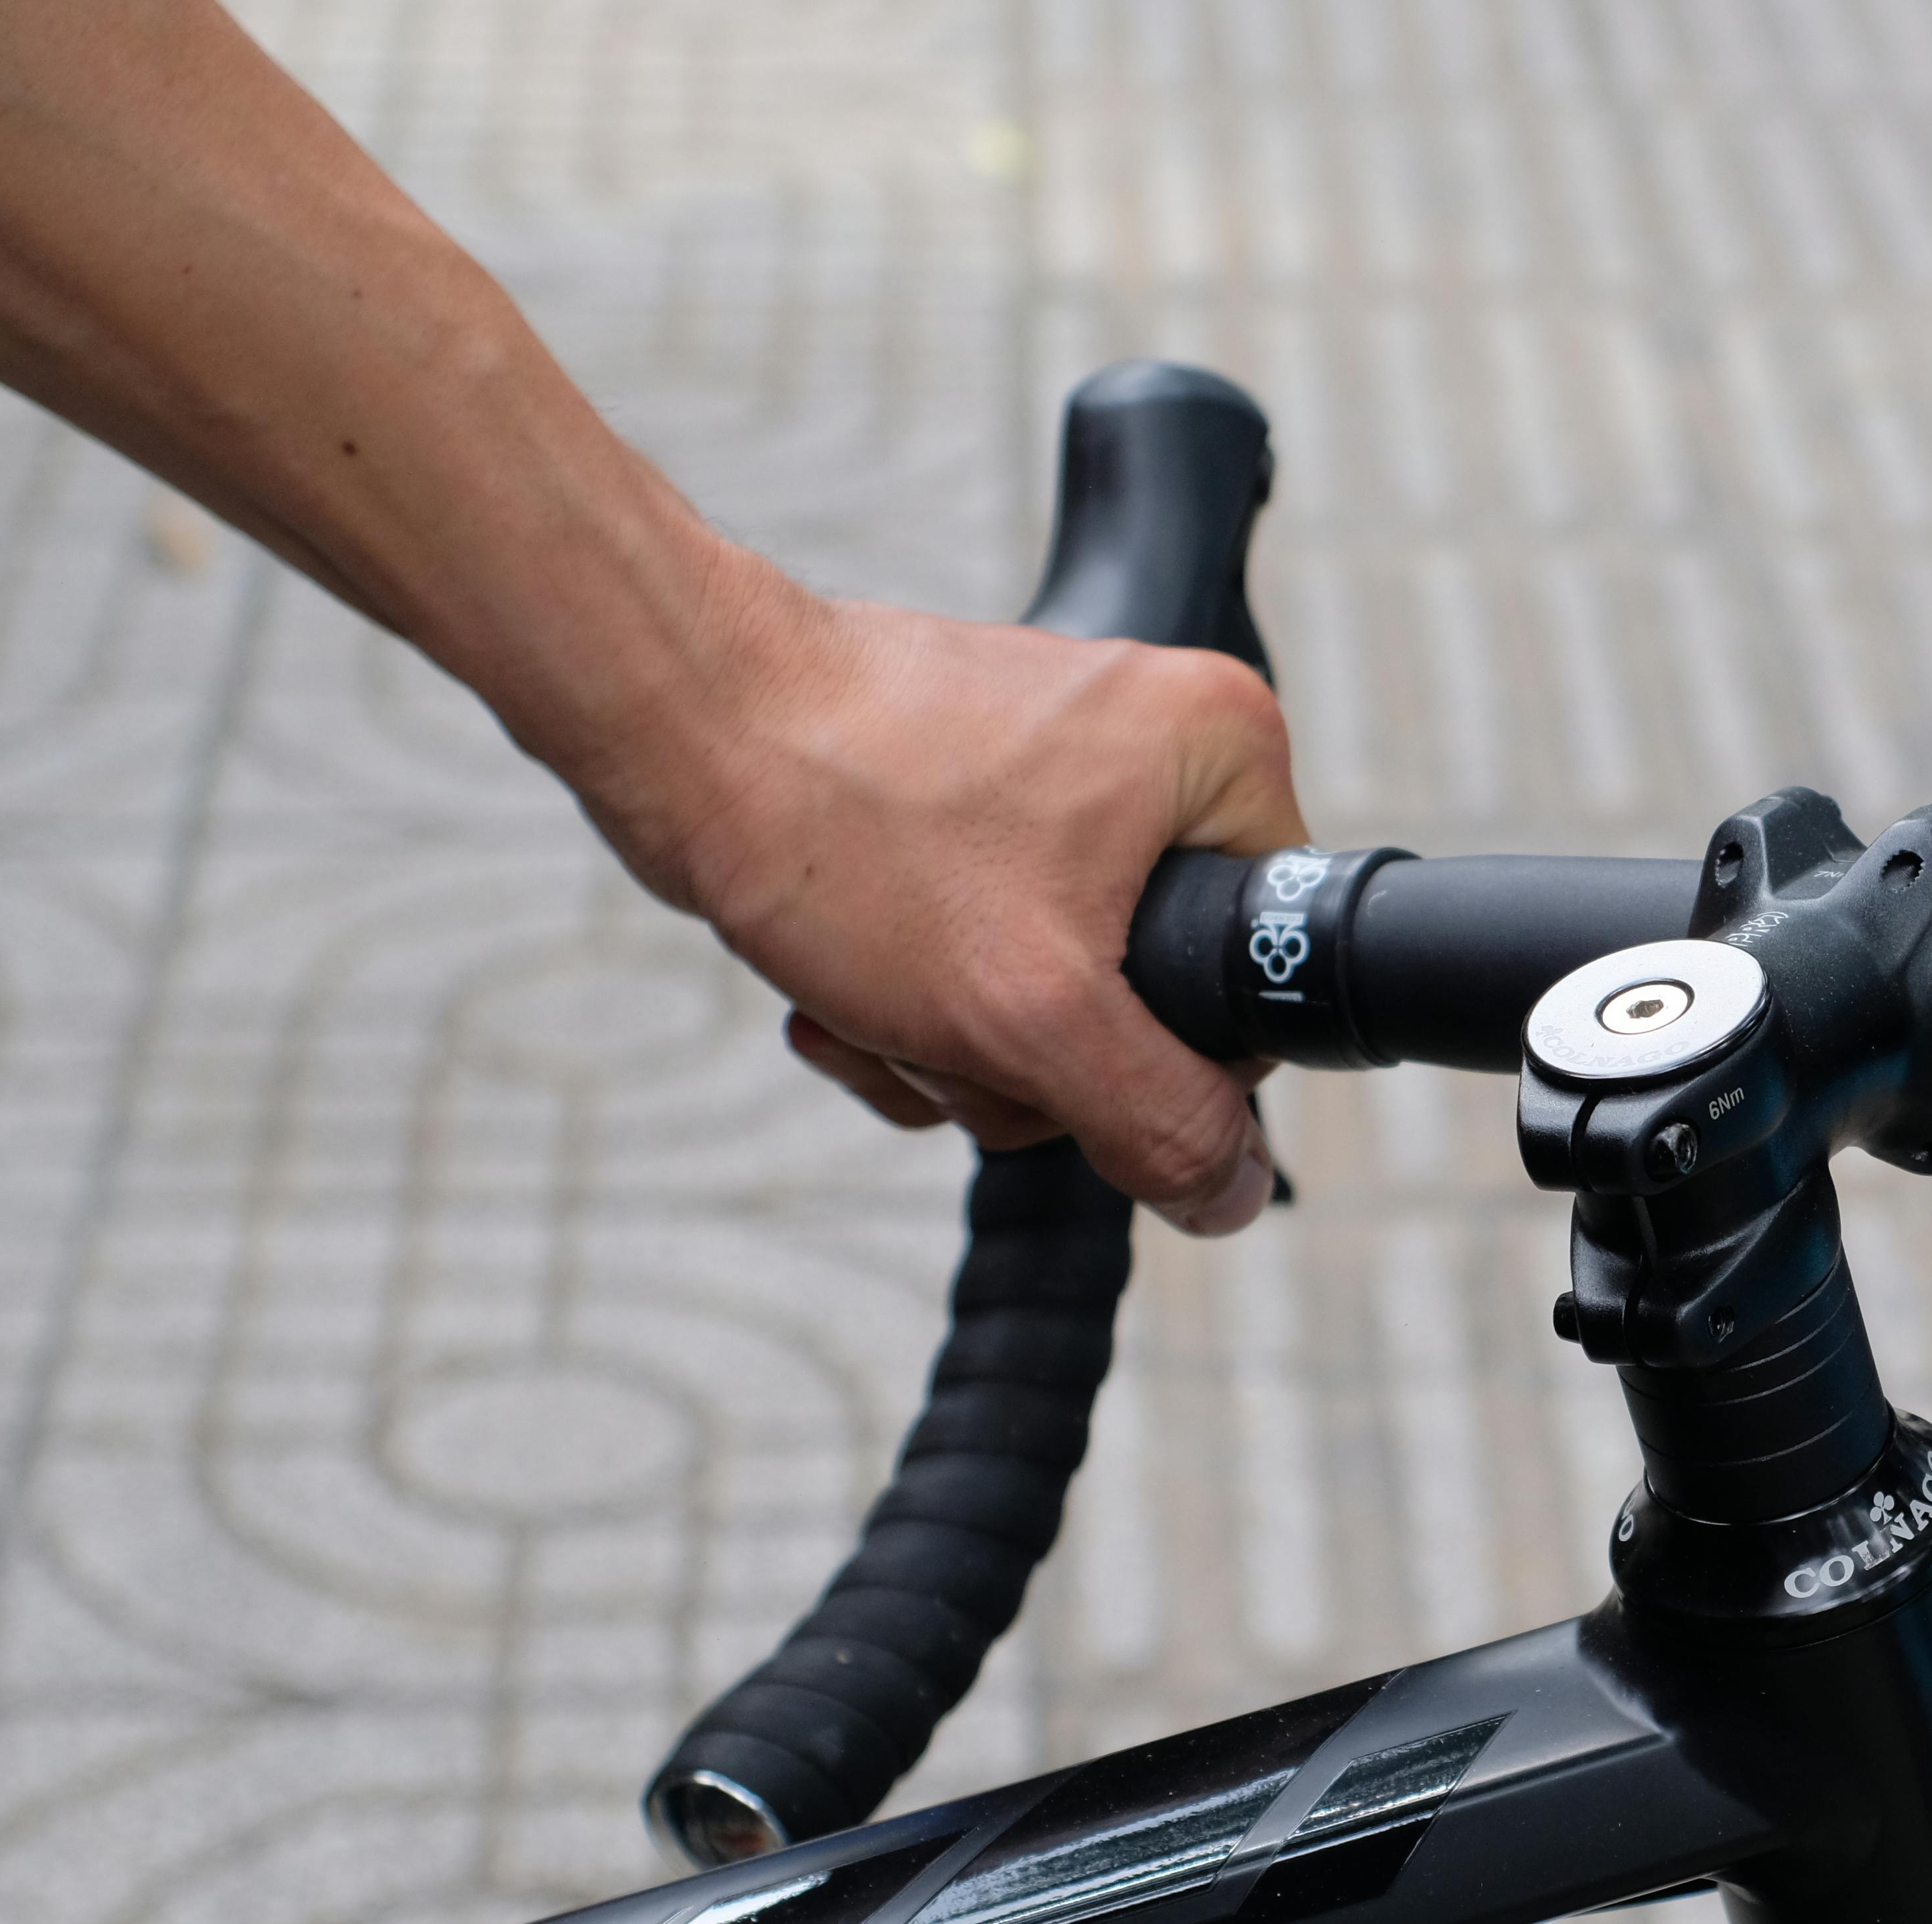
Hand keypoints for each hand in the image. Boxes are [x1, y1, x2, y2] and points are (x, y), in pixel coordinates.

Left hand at [579, 572, 1305, 1231]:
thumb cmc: (845, 827)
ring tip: (870, 1002)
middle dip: (1024, 1059)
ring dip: (950, 1044)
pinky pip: (979, 951)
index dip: (1164, 1058)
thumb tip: (1231, 1191)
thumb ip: (1154, 1117)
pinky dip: (909, 999)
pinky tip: (836, 992)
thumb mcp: (1031, 1016)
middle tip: (944, 1027)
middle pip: (1147, 997)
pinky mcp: (966, 797)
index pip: (1258, 974)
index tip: (1056, 1049)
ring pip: (1051, 991)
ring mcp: (1056, 767)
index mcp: (1222, 753)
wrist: (673, 724)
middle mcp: (1156, 741)